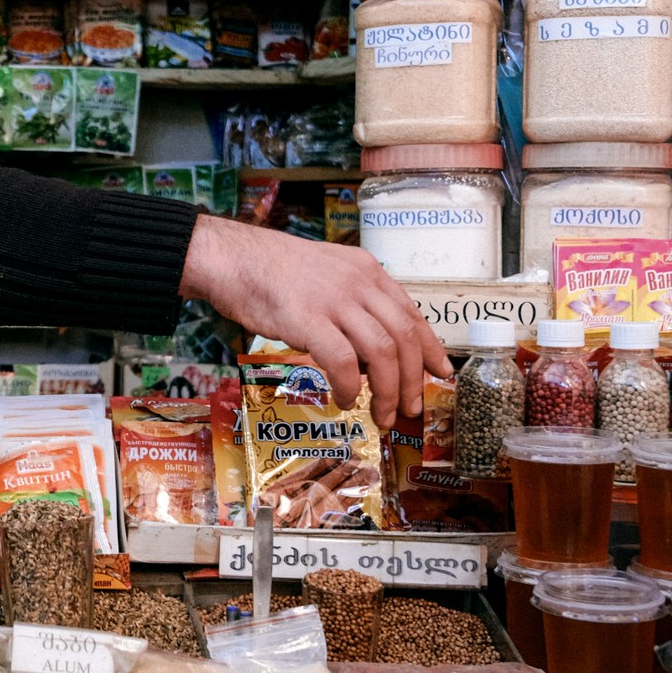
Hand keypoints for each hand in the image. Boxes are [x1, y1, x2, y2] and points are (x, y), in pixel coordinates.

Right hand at [179, 216, 449, 427]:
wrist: (231, 258)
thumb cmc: (270, 270)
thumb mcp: (326, 274)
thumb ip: (352, 302)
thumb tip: (369, 349)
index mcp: (366, 271)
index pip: (411, 313)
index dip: (430, 348)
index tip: (440, 372)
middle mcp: (358, 283)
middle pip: (403, 337)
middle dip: (411, 380)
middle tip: (409, 408)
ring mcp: (334, 300)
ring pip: (381, 352)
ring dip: (387, 391)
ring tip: (381, 414)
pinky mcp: (308, 319)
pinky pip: (343, 362)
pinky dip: (350, 387)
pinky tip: (345, 400)